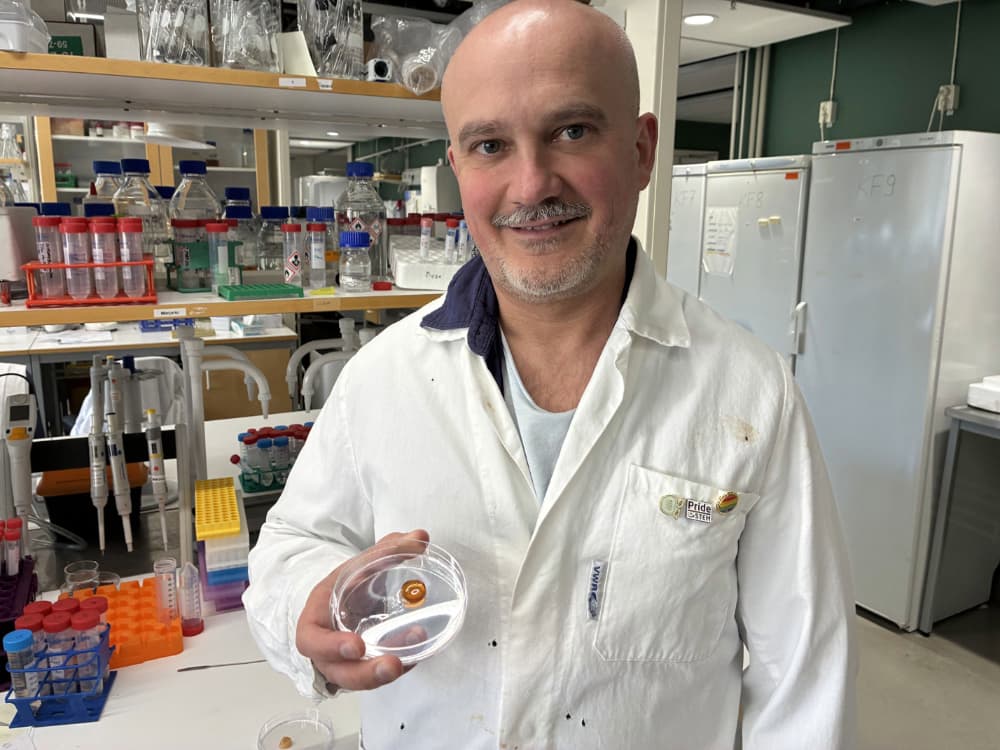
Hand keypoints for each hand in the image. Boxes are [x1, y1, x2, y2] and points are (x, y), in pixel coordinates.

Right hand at [296, 529, 429, 691]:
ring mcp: (346, 663)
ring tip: (410, 658)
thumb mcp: (359, 565)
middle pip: (340, 673)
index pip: (312, 641)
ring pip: (361, 680)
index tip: (357, 645)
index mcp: (315, 621)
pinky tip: (417, 651)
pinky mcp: (365, 668)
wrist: (344, 600)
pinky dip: (398, 665)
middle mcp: (327, 650)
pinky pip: (379, 674)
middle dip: (366, 674)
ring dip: (386, 673)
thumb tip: (421, 536)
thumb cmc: (345, 585)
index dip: (331, 647)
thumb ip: (388, 550)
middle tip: (392, 664)